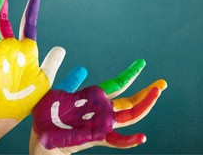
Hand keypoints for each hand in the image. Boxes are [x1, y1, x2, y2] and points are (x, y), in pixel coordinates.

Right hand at [0, 0, 64, 120]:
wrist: (12, 113)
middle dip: (3, 2)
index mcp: (27, 50)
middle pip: (5, 20)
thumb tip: (62, 47)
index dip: (31, 9)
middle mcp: (11, 48)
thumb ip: (53, 62)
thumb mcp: (47, 77)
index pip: (28, 24)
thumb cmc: (30, 97)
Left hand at [30, 59, 166, 154]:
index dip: (131, 73)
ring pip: (129, 116)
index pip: (118, 83)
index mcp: (95, 98)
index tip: (142, 63)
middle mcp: (102, 110)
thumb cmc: (47, 115)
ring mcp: (102, 123)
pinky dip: (129, 141)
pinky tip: (142, 137)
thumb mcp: (58, 91)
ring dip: (145, 105)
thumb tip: (75, 62)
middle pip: (130, 101)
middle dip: (147, 93)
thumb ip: (67, 78)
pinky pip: (115, 140)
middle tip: (163, 83)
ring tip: (157, 93)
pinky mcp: (96, 136)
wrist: (39, 136)